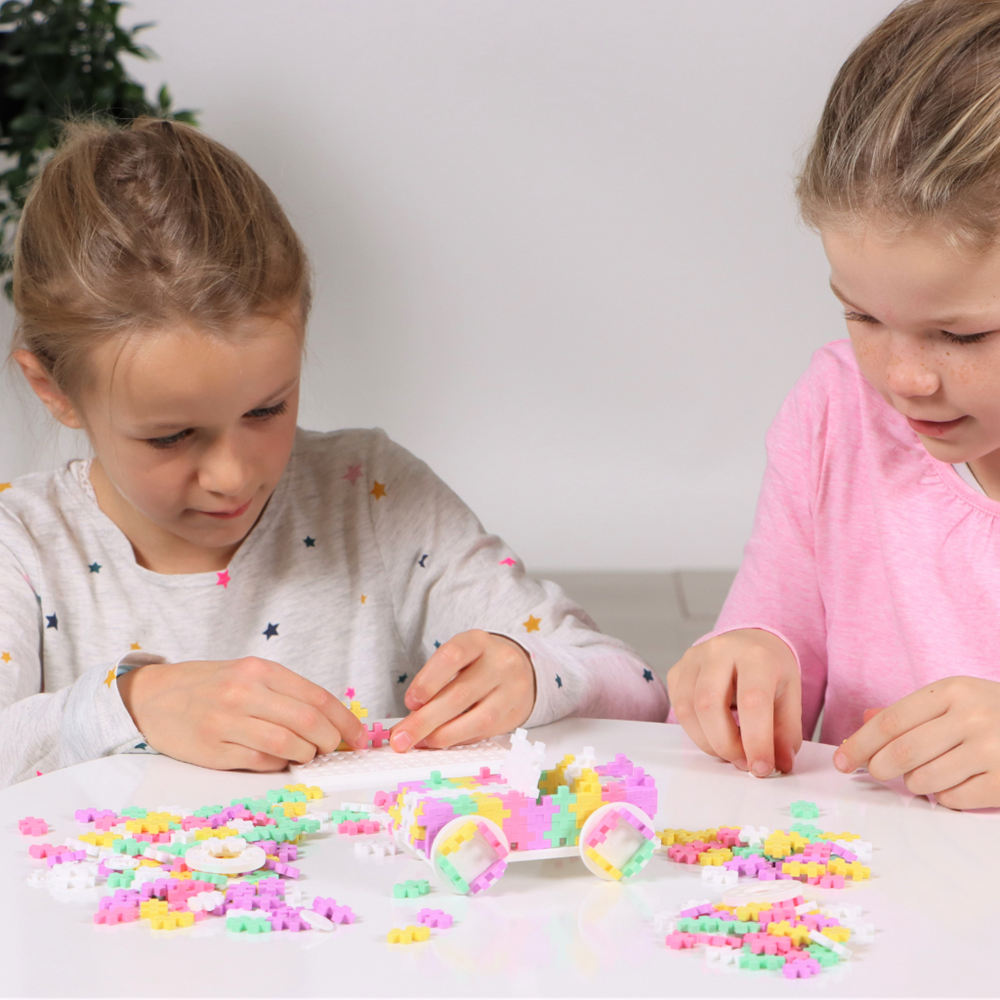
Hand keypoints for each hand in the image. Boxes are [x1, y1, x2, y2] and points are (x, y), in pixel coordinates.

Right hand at [117, 657, 367, 770]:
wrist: (152, 697)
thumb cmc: (208, 687)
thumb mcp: (248, 675)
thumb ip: (285, 694)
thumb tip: (331, 722)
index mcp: (260, 670)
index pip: (317, 697)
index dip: (345, 721)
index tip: (359, 737)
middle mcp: (245, 692)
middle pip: (308, 722)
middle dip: (331, 741)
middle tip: (334, 749)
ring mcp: (228, 721)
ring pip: (288, 744)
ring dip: (306, 755)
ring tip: (306, 755)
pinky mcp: (214, 749)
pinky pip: (261, 762)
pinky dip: (279, 765)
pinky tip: (278, 760)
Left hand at [389, 630, 535, 751]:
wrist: (520, 668)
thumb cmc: (478, 663)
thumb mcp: (459, 659)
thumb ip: (435, 683)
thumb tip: (407, 721)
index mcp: (478, 641)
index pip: (452, 656)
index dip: (427, 680)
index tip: (410, 702)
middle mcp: (500, 662)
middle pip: (460, 694)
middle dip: (425, 720)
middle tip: (401, 737)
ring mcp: (513, 688)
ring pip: (478, 718)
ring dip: (443, 735)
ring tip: (420, 742)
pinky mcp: (517, 712)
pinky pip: (486, 732)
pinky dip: (459, 739)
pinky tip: (442, 741)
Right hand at [666, 628, 801, 775]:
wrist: (750, 642)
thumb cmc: (770, 670)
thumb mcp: (790, 696)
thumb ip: (786, 732)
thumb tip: (779, 764)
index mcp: (755, 655)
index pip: (752, 701)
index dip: (756, 741)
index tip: (761, 768)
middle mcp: (719, 650)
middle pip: (709, 705)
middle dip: (725, 745)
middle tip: (743, 762)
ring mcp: (693, 658)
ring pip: (687, 710)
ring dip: (708, 742)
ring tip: (730, 750)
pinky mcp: (677, 670)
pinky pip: (677, 708)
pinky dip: (696, 732)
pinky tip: (715, 733)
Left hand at [834, 676, 999, 808]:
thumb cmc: (995, 713)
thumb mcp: (956, 700)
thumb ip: (911, 712)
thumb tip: (865, 720)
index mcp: (953, 691)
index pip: (890, 722)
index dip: (859, 744)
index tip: (842, 760)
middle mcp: (973, 717)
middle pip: (901, 753)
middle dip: (879, 768)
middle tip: (876, 772)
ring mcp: (993, 750)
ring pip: (924, 779)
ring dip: (914, 783)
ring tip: (924, 775)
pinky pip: (953, 799)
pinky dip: (944, 797)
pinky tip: (953, 784)